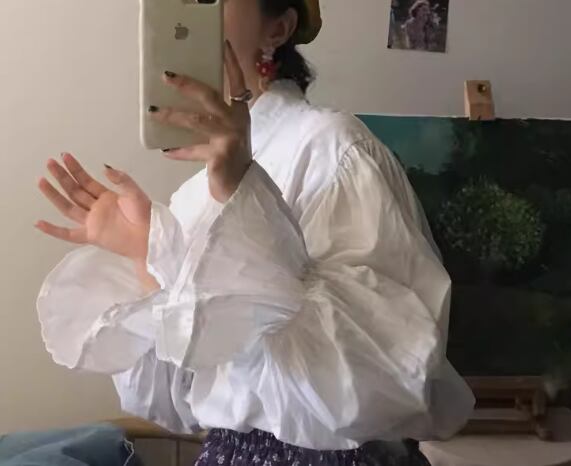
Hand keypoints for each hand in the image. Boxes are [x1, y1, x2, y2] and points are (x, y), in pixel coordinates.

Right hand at [36, 153, 150, 263]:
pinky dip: (54, 230)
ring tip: (42, 181)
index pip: (86, 181)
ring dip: (54, 195)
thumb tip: (104, 167)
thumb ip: (121, 179)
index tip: (65, 156)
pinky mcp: (92, 236)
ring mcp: (92, 222)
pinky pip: (69, 234)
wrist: (150, 236)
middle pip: (74, 191)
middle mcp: (96, 208)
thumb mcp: (134, 192)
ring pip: (68, 207)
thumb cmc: (146, 215)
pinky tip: (39, 223)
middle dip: (62, 177)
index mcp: (107, 197)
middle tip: (50, 163)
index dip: (75, 169)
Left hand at [149, 40, 251, 202]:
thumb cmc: (232, 159)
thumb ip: (213, 118)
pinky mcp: (220, 155)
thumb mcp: (226, 134)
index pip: (238, 82)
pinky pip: (193, 150)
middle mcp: (237, 122)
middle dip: (186, 84)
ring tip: (153, 111)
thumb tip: (181, 104)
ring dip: (172, 115)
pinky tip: (166, 150)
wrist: (242, 189)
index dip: (231, 63)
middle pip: (210, 96)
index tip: (223, 43)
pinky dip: (179, 151)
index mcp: (240, 113)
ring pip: (196, 120)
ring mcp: (229, 138)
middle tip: (166, 75)